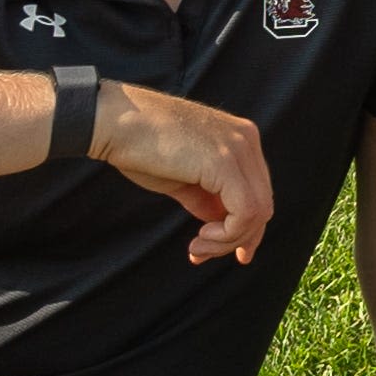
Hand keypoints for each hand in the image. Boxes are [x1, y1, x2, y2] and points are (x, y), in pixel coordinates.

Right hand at [90, 83, 274, 259]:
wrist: (113, 122)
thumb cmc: (139, 147)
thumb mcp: (183, 178)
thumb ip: (207, 197)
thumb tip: (221, 223)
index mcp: (240, 139)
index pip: (259, 192)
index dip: (246, 229)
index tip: (230, 253)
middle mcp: (247, 140)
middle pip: (262, 204)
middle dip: (236, 239)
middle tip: (200, 254)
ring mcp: (239, 148)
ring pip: (257, 212)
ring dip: (227, 241)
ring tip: (197, 248)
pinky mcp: (225, 162)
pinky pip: (245, 212)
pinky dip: (227, 235)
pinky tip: (201, 236)